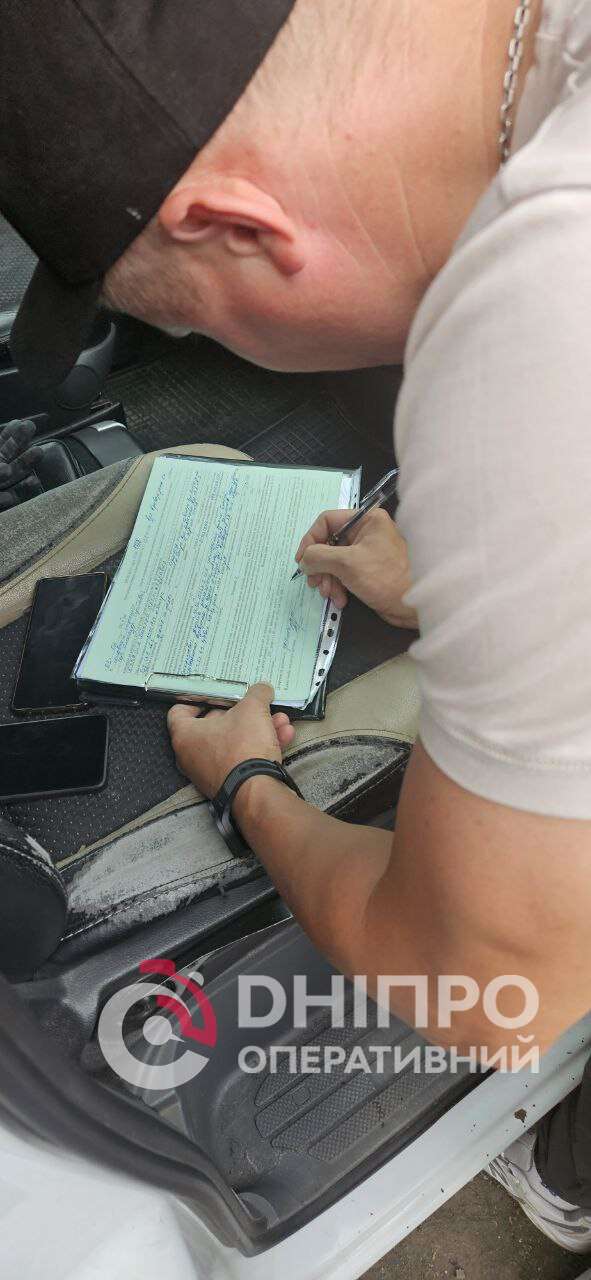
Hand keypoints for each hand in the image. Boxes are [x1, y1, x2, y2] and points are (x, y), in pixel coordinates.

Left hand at [167, 683, 295, 798]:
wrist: (256, 792)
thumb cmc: (243, 747)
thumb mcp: (253, 709)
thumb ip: (257, 694)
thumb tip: (262, 689)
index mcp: (185, 735)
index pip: (179, 711)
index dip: (196, 699)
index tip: (214, 695)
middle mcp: (192, 756)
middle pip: (214, 726)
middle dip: (241, 714)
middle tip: (255, 706)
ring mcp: (209, 772)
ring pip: (234, 742)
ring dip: (257, 729)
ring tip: (278, 720)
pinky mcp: (227, 784)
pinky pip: (242, 759)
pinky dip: (259, 748)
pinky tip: (283, 738)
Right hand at [295, 508, 416, 628]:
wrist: (414, 605)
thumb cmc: (385, 577)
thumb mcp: (347, 563)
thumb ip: (319, 556)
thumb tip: (304, 559)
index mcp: (366, 519)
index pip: (326, 521)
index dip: (310, 540)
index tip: (302, 561)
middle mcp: (366, 532)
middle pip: (328, 543)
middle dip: (320, 566)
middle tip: (314, 583)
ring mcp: (366, 552)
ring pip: (334, 561)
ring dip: (328, 580)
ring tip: (329, 595)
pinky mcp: (367, 571)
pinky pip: (344, 574)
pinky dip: (338, 587)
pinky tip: (341, 600)